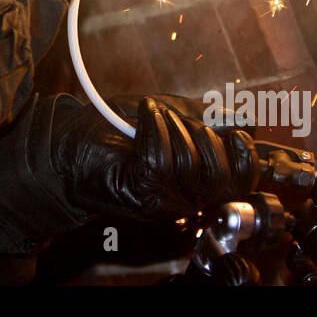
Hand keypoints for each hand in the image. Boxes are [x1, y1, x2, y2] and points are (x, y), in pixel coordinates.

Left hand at [49, 95, 256, 220]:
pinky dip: (155, 126)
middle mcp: (184, 201)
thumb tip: (244, 122)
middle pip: (221, 177)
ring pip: (192, 167)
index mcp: (196, 185)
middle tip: (181, 116)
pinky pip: (162, 159)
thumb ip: (206, 120)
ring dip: (174, 127)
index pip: (239, 185)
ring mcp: (162, 202)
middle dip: (205, 135)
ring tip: (154, 114)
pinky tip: (145, 114)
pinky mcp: (140, 194)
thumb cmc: (116, 128)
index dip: (244, 158)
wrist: (71, 139)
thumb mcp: (171, 115)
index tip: (237, 132)